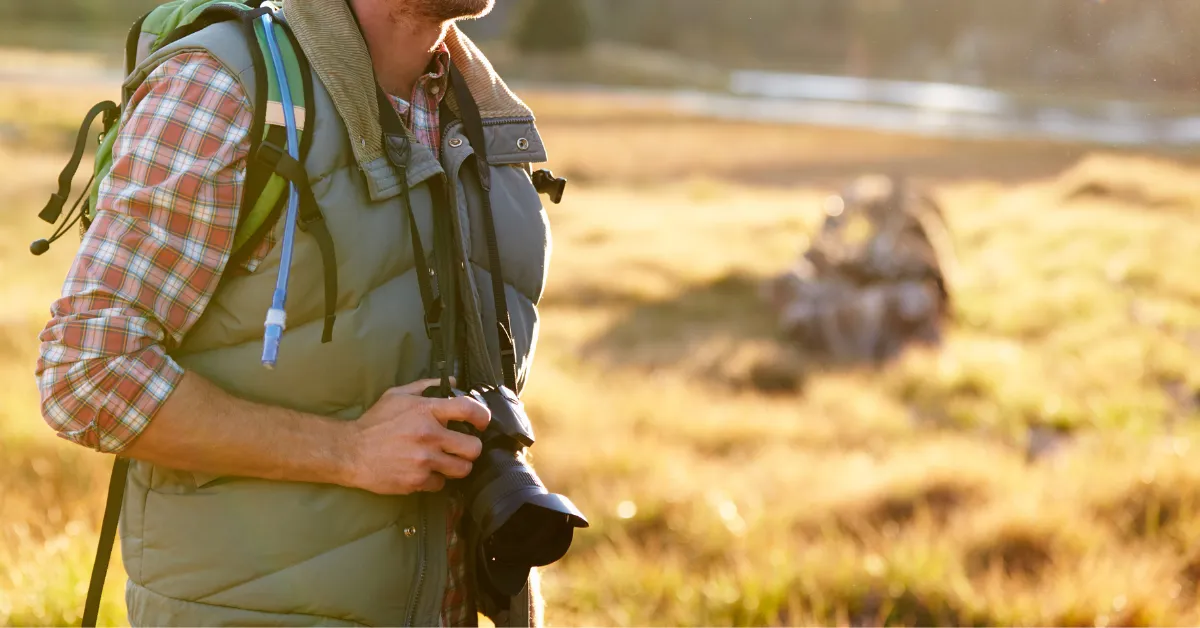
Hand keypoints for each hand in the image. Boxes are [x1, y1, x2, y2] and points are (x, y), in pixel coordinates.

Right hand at [345, 378, 490, 494]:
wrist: (350, 451)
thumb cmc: (374, 422)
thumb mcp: (397, 395)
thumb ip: (425, 385)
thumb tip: (452, 381)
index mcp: (426, 410)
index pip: (469, 409)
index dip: (482, 417)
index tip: (481, 423)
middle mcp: (429, 435)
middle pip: (473, 448)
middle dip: (470, 448)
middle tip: (461, 447)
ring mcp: (425, 460)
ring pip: (462, 469)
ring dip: (456, 466)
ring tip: (445, 461)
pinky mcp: (417, 481)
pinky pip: (441, 484)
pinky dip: (435, 480)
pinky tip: (424, 472)